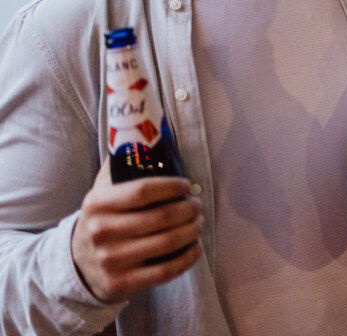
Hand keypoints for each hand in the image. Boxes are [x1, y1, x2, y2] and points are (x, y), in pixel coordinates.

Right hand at [70, 159, 202, 302]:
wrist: (76, 265)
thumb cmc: (101, 220)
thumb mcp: (101, 192)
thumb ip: (120, 165)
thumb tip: (145, 133)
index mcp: (97, 204)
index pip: (143, 190)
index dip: (172, 187)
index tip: (186, 186)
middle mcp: (101, 232)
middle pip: (161, 217)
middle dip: (189, 209)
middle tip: (198, 205)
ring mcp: (110, 260)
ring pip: (167, 243)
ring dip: (192, 231)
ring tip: (199, 223)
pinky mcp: (121, 283)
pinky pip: (164, 271)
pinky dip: (187, 258)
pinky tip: (195, 248)